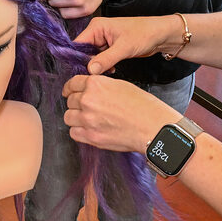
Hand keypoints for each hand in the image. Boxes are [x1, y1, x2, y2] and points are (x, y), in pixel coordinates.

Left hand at [63, 75, 179, 152]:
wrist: (152, 127)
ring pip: (68, 117)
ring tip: (88, 120)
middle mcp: (88, 100)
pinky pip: (73, 133)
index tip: (69, 92)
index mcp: (96, 84)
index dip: (70, 88)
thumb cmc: (143, 106)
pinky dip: (79, 131)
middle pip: (70, 101)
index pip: (72, 84)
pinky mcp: (91, 136)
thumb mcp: (121, 85)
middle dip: (76, 104)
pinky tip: (90, 130)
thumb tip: (90, 90)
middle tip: (87, 108)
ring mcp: (88, 119)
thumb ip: (101, 87)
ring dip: (76, 118)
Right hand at [75, 15, 182, 73]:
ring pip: (92, 57)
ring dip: (97, 66)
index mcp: (96, 27)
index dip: (77, 58)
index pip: (78, 44)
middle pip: (84, 52)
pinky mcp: (110, 48)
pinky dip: (104, 66)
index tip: (79, 73)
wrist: (160, 35)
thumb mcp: (124, 47)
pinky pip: (101, 59)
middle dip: (88, 64)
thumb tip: (90, 70)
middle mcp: (97, 32)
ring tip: (105, 73)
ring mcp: (103, 41)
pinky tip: (112, 70)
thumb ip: (105, 59)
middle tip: (93, 76)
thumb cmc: (144, 34)